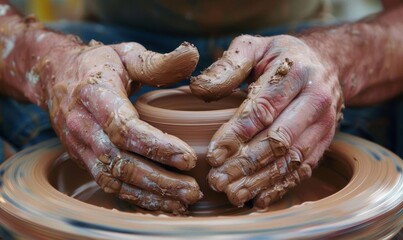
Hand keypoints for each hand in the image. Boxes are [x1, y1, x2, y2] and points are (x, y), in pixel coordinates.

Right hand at [47, 40, 201, 213]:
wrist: (55, 76)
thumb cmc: (98, 64)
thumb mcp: (126, 54)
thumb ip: (158, 61)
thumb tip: (193, 56)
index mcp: (95, 95)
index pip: (125, 128)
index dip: (157, 146)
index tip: (188, 158)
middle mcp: (83, 125)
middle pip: (121, 162)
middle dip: (159, 180)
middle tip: (192, 190)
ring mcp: (79, 146)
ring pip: (114, 180)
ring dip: (149, 195)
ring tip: (182, 202)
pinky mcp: (82, 159)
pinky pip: (108, 184)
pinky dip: (134, 198)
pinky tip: (160, 203)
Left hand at [190, 35, 343, 207]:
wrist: (325, 64)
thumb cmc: (280, 56)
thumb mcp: (254, 47)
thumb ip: (229, 65)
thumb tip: (198, 88)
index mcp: (296, 73)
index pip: (263, 108)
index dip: (237, 134)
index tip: (213, 154)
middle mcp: (316, 100)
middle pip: (279, 139)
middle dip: (246, 164)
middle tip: (218, 180)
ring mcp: (325, 124)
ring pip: (291, 160)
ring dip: (260, 181)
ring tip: (232, 195)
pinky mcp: (325, 142)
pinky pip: (303, 169)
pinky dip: (280, 187)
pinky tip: (258, 200)